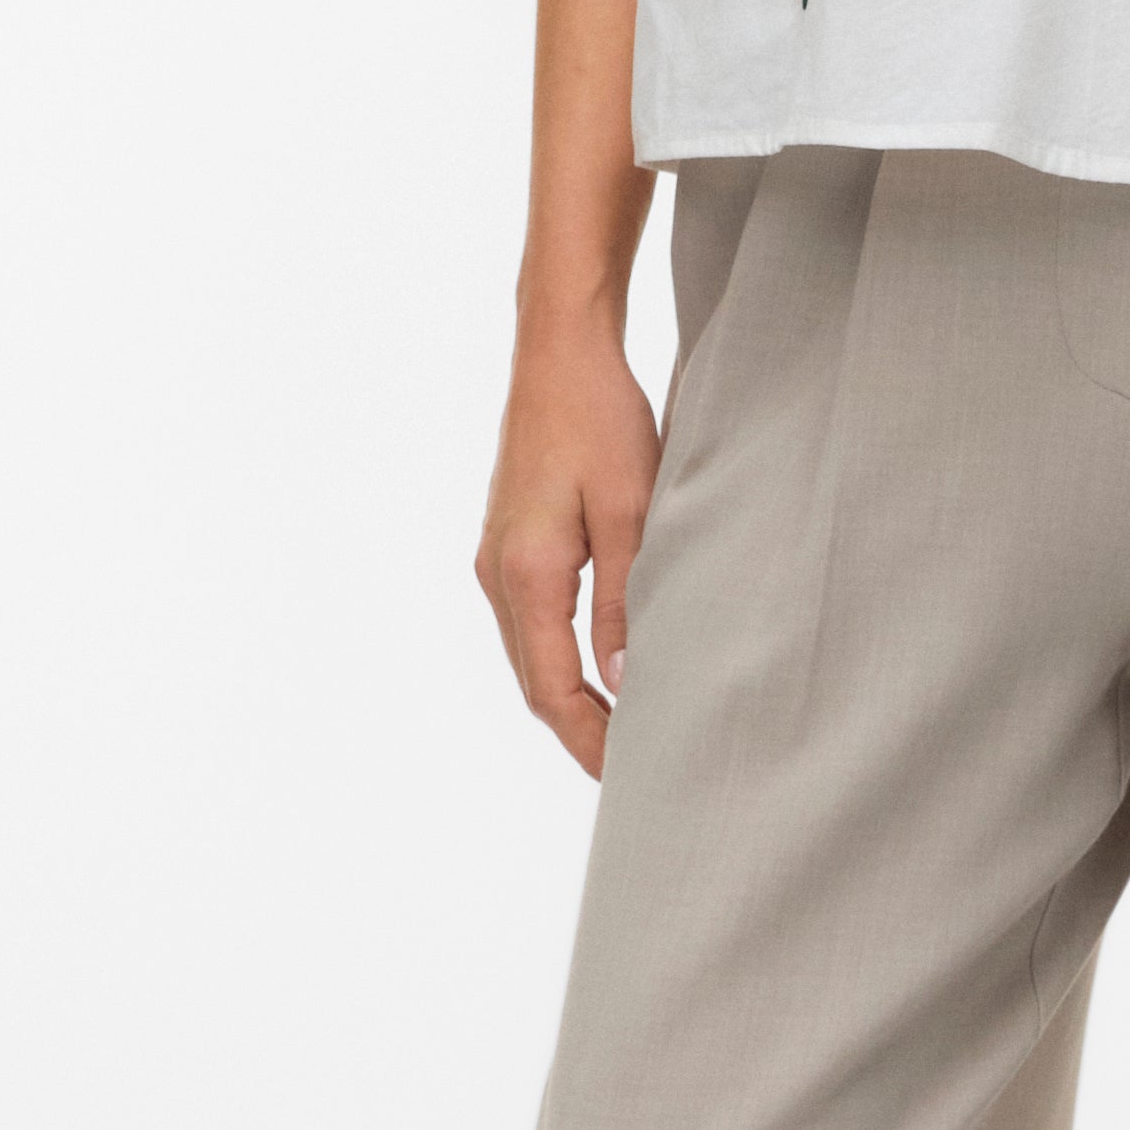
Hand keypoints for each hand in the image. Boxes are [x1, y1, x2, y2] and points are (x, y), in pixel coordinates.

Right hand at [479, 306, 666, 776]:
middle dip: (578, 730)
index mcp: (526, 574)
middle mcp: (497, 573)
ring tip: (622, 731)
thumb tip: (627, 684)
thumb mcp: (634, 512)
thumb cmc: (602, 419)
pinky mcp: (507, 542)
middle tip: (631, 770)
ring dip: (568, 696)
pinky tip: (598, 669)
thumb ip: (627, 602)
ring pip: (529, 654)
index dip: (588, 741)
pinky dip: (560, 658)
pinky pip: (529, 623)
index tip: (625, 778)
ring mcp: (495, 558)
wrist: (560, 352)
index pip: (552, 689)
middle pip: (533, 681)